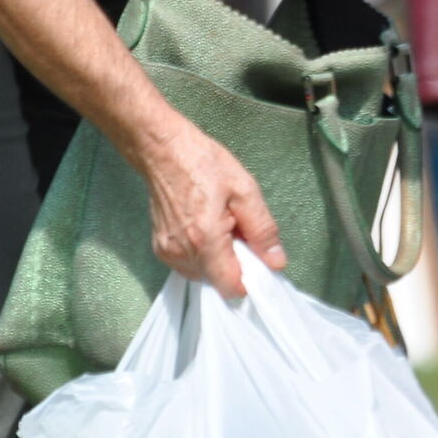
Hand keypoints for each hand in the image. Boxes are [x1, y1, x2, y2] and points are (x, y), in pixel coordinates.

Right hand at [137, 120, 286, 299]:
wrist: (162, 150)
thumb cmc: (202, 164)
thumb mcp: (245, 191)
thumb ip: (263, 231)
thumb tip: (276, 262)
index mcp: (205, 239)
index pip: (231, 287)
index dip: (249, 279)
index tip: (256, 259)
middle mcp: (182, 251)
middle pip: (219, 282)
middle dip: (235, 265)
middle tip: (237, 232)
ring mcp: (168, 252)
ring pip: (205, 276)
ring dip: (218, 260)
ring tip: (219, 226)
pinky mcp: (160, 249)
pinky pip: (190, 266)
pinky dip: (203, 256)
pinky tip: (205, 230)